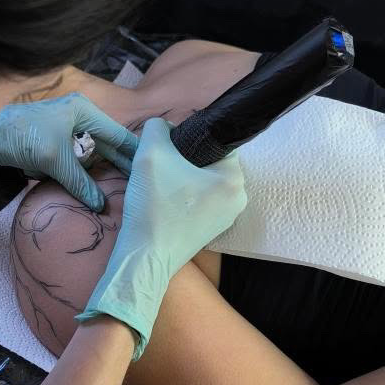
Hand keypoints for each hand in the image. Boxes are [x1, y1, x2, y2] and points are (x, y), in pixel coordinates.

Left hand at [0, 93, 137, 211]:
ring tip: (120, 195)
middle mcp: (78, 118)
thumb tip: (101, 205)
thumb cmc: (17, 135)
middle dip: (119, 168)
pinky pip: (73, 165)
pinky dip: (79, 177)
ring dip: (98, 175)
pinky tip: (90, 192)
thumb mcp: (54, 160)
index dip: (136, 155)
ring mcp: (64, 133)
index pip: (120, 135)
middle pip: (107, 147)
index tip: (153, 174)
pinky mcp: (51, 148)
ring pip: (90, 158)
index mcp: (85, 111)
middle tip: (140, 190)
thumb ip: (80, 181)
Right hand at [76, 117, 246, 358]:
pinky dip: (182, 198)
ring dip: (181, 179)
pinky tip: (163, 203)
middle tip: (159, 167)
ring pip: (202, 183)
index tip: (166, 150)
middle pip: (208, 163)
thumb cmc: (153, 206)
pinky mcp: (211, 231)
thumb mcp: (150, 152)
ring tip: (159, 185)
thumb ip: (157, 128)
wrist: (144, 257)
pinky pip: (198, 203)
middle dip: (184, 161)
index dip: (187, 140)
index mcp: (235, 178)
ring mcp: (226, 218)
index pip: (214, 142)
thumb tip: (164, 127)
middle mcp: (239, 199)